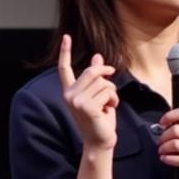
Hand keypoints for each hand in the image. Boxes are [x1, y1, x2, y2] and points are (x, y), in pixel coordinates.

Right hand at [57, 34, 118, 150]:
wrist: (100, 141)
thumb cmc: (99, 120)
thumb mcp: (98, 95)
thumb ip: (96, 78)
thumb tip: (97, 57)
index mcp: (69, 91)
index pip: (64, 69)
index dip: (65, 52)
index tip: (66, 36)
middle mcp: (69, 95)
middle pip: (92, 72)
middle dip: (107, 77)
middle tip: (111, 90)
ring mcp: (76, 101)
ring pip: (103, 83)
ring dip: (112, 92)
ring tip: (107, 105)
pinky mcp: (86, 107)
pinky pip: (108, 92)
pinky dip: (113, 100)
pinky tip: (108, 110)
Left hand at [156, 107, 178, 178]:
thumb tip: (176, 126)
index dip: (170, 116)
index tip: (163, 122)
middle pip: (176, 130)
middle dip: (163, 135)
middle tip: (161, 140)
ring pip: (175, 145)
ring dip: (163, 148)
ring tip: (161, 150)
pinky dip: (168, 159)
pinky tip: (166, 159)